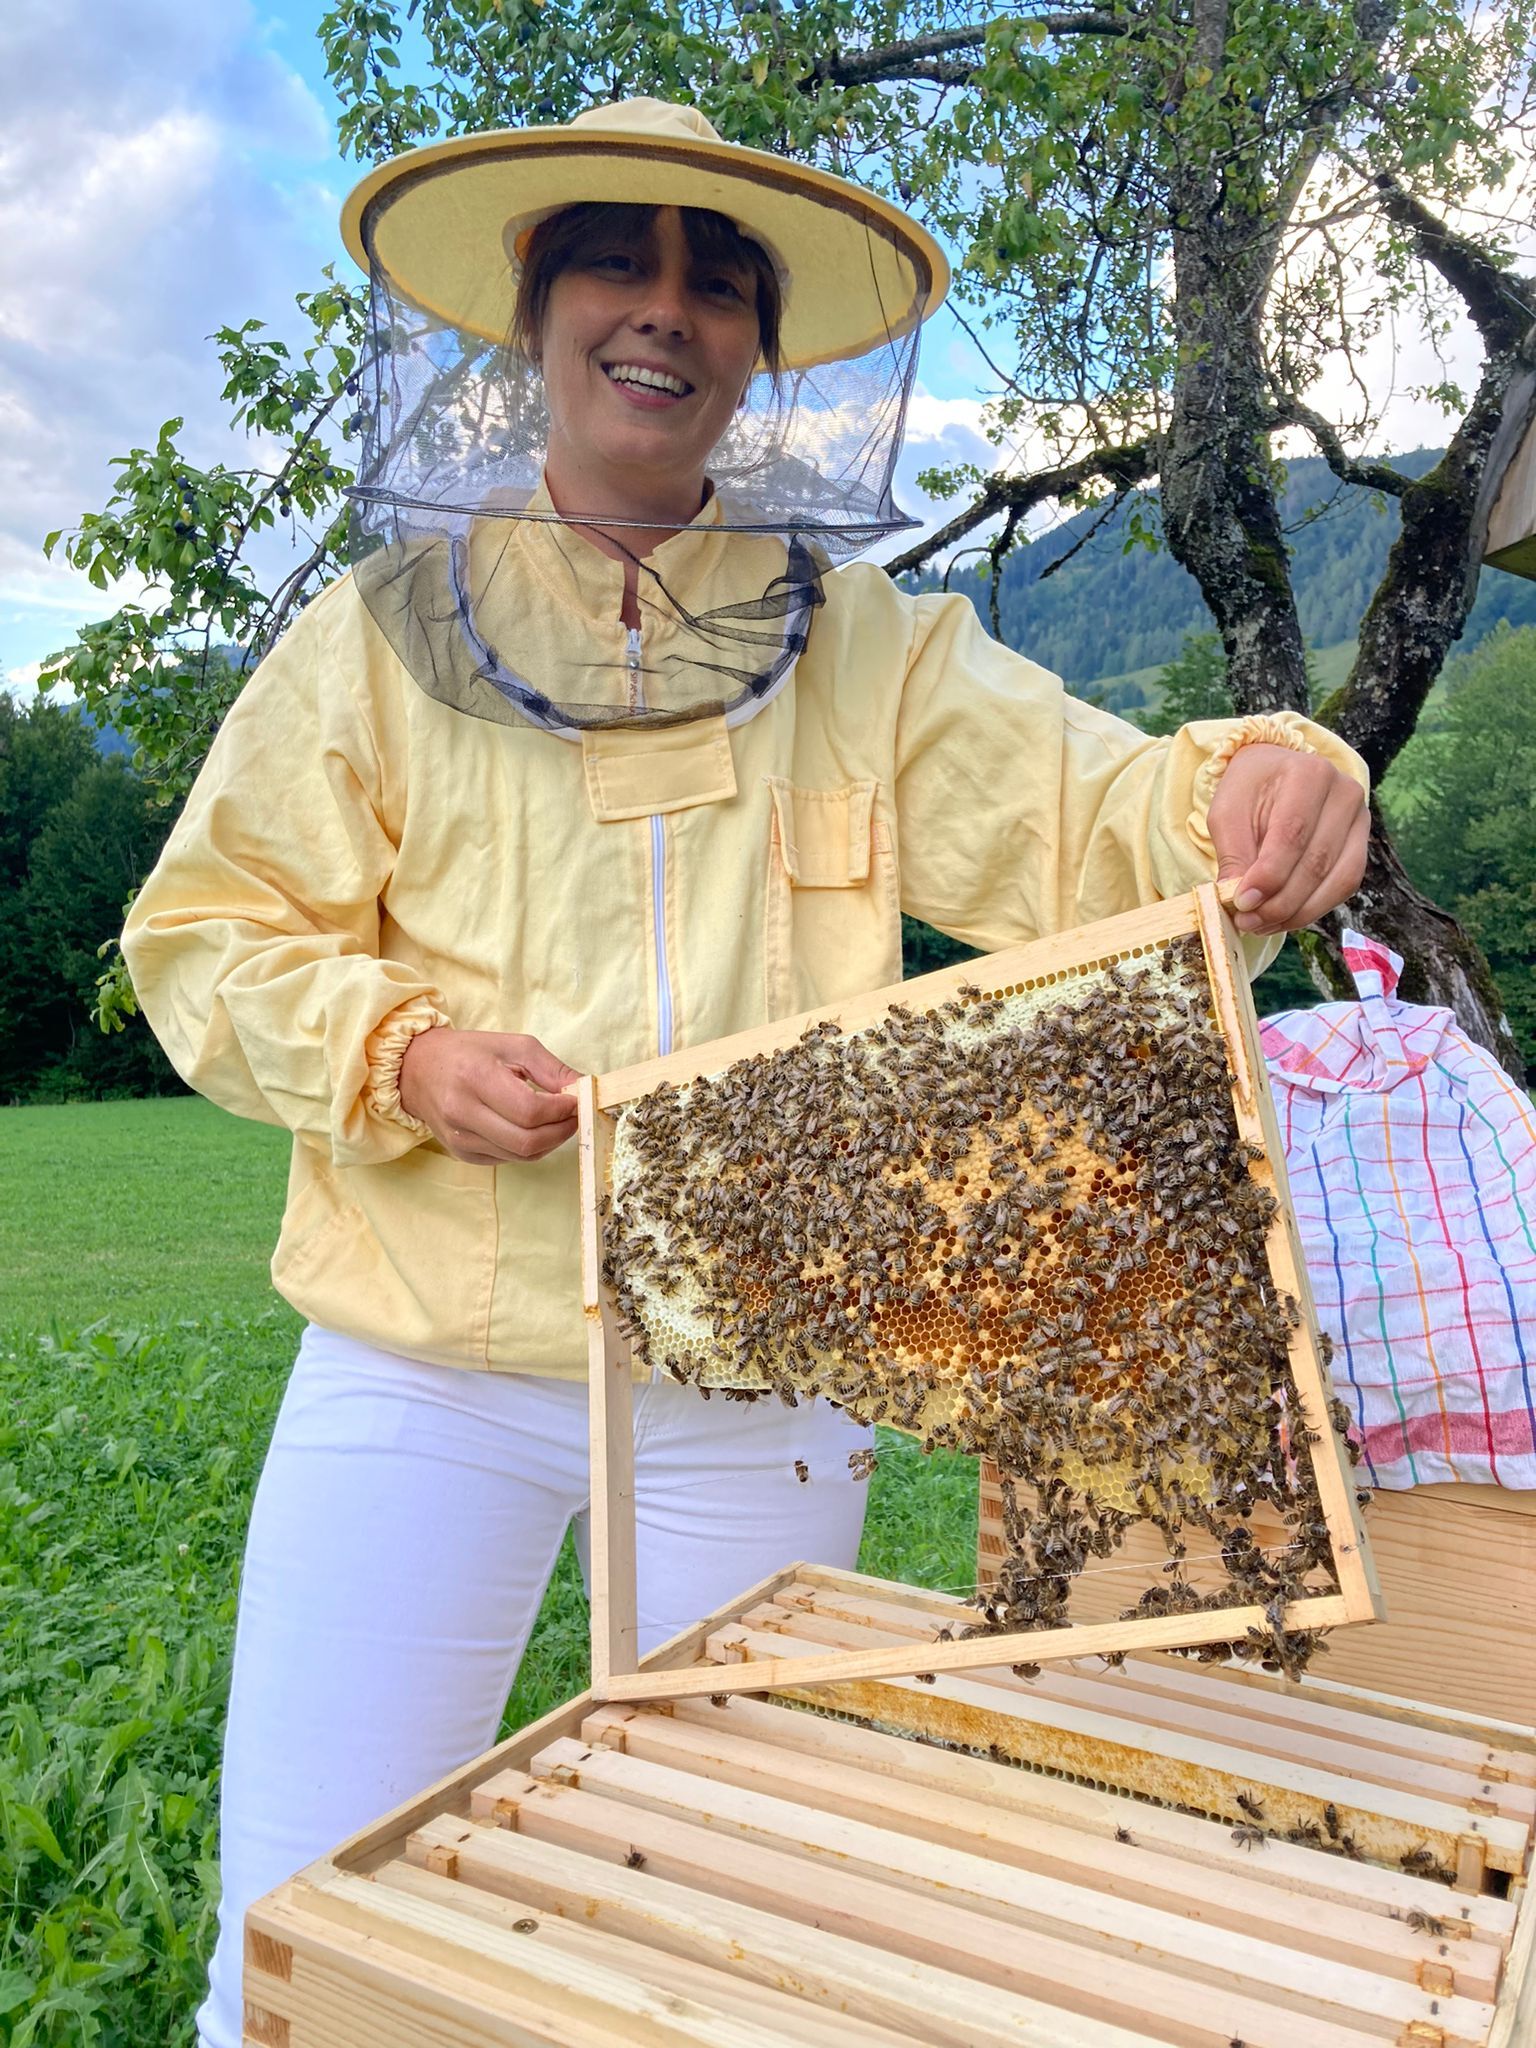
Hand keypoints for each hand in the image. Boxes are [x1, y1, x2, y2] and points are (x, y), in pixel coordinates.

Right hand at [398, 1028, 582, 1163]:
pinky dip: (529, 1149)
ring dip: (549, 1142)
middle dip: (561, 1131)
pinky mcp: (462, 1154)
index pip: (529, 1111)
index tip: (576, 1101)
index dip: (561, 1111)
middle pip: (527, 1141)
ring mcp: (460, 1139)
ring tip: (556, 1122)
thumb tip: (583, 1089)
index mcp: (475, 1078)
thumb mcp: (512, 1045)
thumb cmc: (468, 1053)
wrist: (416, 1070)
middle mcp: (463, 1113)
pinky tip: (531, 1130)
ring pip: (521, 1155)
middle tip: (574, 1116)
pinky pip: (508, 1160)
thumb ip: (550, 1068)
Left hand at [1206, 743, 1368, 935]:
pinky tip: (1283, 918)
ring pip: (1337, 880)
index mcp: (1309, 773)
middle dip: (1280, 902)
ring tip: (1261, 925)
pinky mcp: (1361, 845)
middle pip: (1317, 861)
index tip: (1242, 903)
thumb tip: (1238, 901)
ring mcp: (1360, 819)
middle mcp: (1344, 793)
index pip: (1293, 834)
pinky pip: (1344, 887)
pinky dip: (1313, 909)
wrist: (1275, 774)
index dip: (1269, 875)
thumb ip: (1233, 854)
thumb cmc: (1250, 790)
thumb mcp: (1228, 813)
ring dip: (1297, 912)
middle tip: (1247, 921)